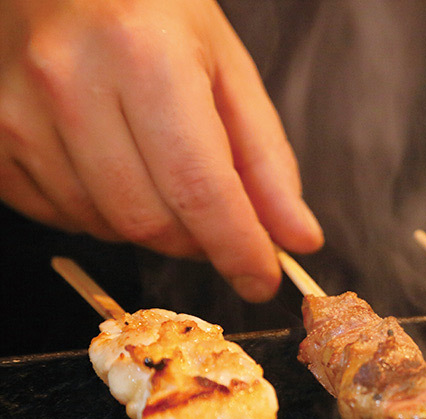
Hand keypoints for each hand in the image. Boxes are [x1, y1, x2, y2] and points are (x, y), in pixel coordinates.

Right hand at [0, 0, 323, 300]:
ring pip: (102, 226)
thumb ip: (266, 160)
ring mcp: (16, 111)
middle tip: (217, 219)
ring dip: (148, 225)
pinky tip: (111, 168)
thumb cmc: (151, 10)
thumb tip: (296, 238)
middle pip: (148, 221)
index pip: (199, 190)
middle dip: (196, 240)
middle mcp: (70, 82)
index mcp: (145, 57)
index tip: (262, 282)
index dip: (238, 250)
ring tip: (159, 172)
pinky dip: (97, 214)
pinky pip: (55, 216)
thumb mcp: (226, 69)